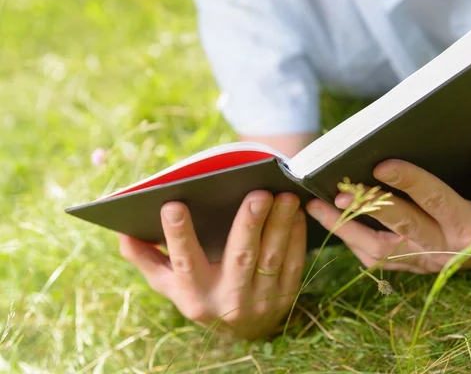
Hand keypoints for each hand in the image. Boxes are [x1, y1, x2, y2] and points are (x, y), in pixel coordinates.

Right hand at [117, 191, 305, 338]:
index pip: (184, 262)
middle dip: (249, 224)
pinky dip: (295, 235)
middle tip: (257, 193)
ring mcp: (260, 300)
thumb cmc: (201, 295)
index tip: (172, 204)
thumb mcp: (170, 284)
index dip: (177, 235)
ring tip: (283, 195)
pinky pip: (293, 262)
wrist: (242, 331)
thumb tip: (122, 233)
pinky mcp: (286, 295)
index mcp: (194, 295)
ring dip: (279, 225)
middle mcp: (228, 300)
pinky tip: (296, 212)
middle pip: (239, 258)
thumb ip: (147, 259)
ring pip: (272, 258)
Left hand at [307, 105, 470, 272]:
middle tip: (340, 190)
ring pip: (380, 252)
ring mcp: (427, 262)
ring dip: (346, 231)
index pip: (436, 201)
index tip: (381, 164)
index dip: (409, 183)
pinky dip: (353, 243)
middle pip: (400, 231)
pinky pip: (379, 261)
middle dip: (369, 210)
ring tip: (318, 207)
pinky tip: (332, 223)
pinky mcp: (416, 265)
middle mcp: (445, 249)